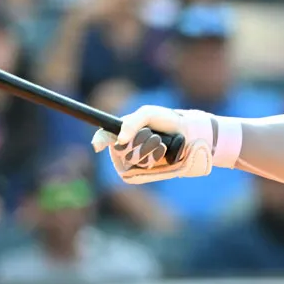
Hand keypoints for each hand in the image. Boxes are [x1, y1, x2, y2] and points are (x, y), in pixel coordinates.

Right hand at [91, 106, 211, 184]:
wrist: (186, 134)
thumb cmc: (166, 120)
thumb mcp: (148, 113)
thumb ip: (132, 122)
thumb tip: (120, 139)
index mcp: (123, 130)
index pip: (104, 136)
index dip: (99, 140)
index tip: (97, 146)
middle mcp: (126, 146)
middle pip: (121, 148)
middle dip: (138, 140)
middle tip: (151, 134)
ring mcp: (136, 159)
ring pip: (133, 158)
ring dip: (149, 147)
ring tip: (160, 142)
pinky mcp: (146, 170)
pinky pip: (144, 165)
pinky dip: (155, 155)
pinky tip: (162, 151)